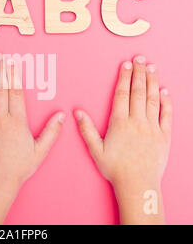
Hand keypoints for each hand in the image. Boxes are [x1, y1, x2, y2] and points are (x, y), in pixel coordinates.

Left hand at [0, 54, 64, 223]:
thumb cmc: (18, 167)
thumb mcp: (40, 151)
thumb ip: (51, 131)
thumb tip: (61, 115)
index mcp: (17, 121)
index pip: (15, 91)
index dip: (14, 74)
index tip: (13, 61)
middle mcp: (0, 118)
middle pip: (0, 88)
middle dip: (0, 69)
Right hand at [74, 56, 171, 223]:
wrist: (138, 185)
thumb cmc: (115, 168)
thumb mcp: (95, 149)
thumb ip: (86, 129)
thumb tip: (76, 112)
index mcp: (120, 123)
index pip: (122, 94)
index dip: (124, 77)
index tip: (126, 64)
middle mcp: (137, 122)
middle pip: (138, 92)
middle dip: (139, 73)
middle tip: (140, 58)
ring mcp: (152, 128)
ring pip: (153, 100)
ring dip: (152, 82)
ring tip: (152, 67)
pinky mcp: (164, 136)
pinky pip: (166, 115)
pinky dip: (167, 102)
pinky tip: (165, 91)